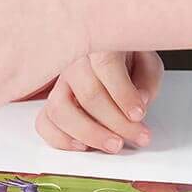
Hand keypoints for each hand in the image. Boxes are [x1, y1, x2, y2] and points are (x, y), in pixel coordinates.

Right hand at [36, 51, 162, 152]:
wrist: (108, 53)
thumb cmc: (126, 58)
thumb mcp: (146, 61)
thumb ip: (147, 79)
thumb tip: (140, 101)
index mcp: (99, 45)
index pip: (106, 65)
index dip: (123, 94)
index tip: (139, 114)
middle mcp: (74, 62)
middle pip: (87, 93)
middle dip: (116, 121)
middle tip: (138, 136)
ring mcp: (60, 83)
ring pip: (60, 109)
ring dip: (89, 133)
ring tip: (114, 145)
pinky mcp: (53, 102)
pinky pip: (44, 122)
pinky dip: (61, 139)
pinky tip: (84, 146)